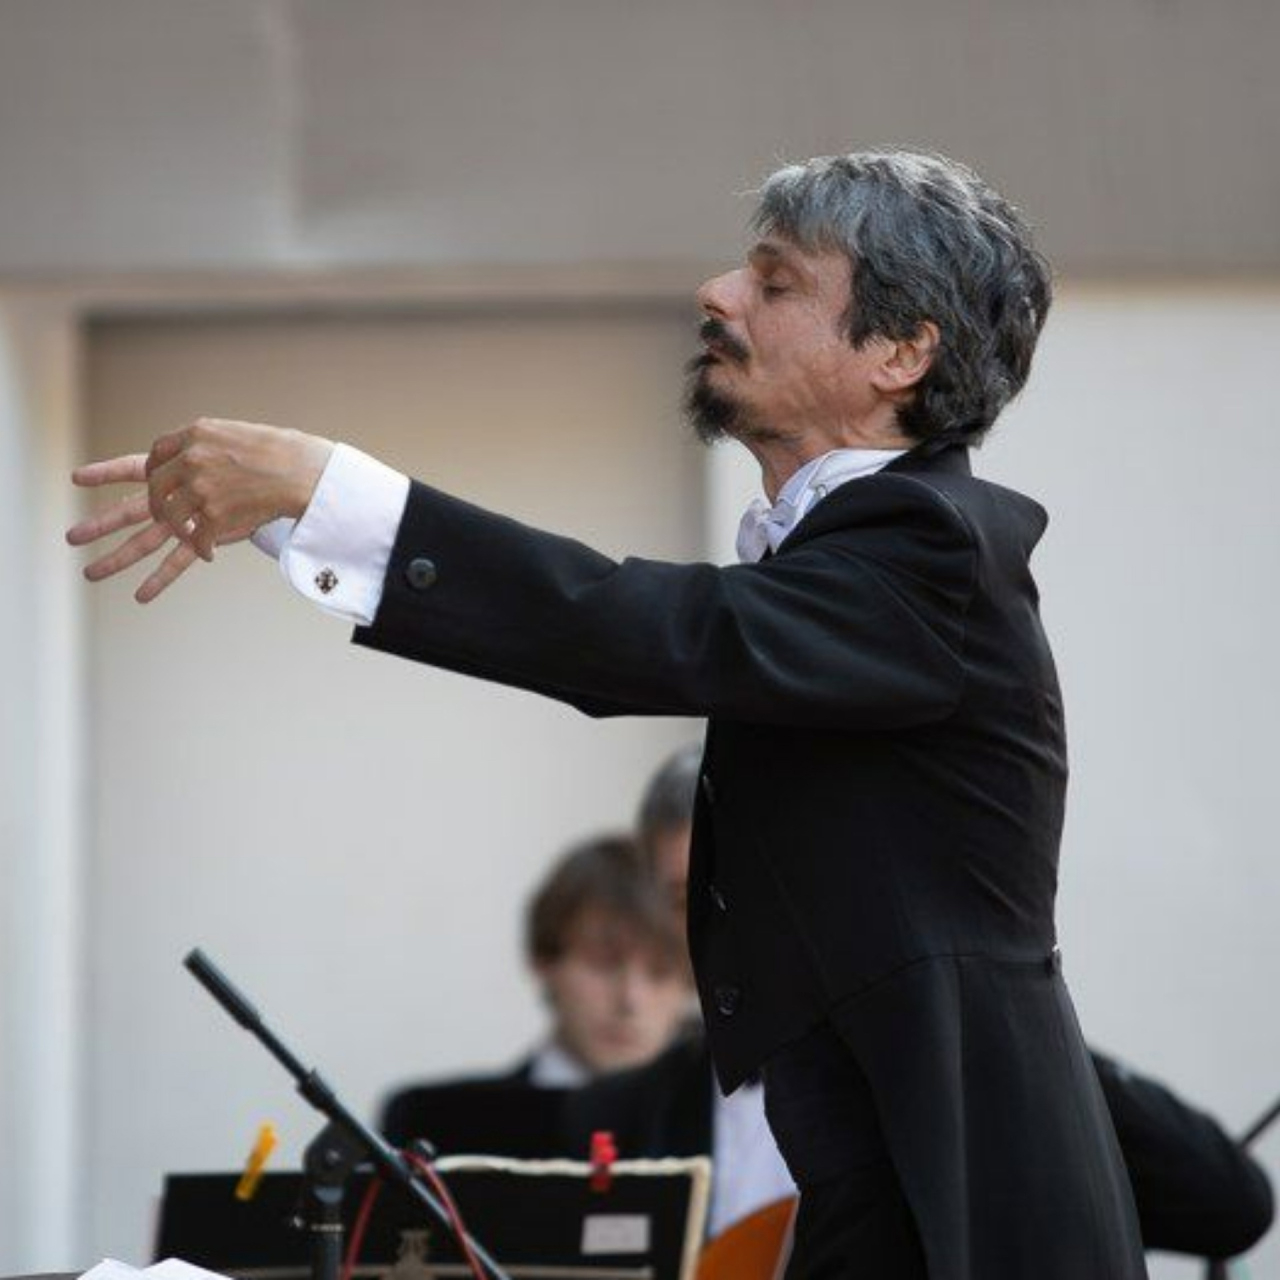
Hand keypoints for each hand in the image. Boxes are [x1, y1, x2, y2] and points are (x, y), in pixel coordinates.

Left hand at [67, 418, 333, 601]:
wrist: (296, 468)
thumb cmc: (268, 450)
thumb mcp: (225, 436)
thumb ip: (198, 450)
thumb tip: (182, 458)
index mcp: (184, 452)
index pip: (136, 465)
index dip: (107, 473)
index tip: (80, 480)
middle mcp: (183, 479)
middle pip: (132, 505)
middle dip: (100, 522)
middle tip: (71, 537)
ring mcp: (195, 506)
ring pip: (147, 538)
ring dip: (117, 559)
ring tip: (91, 573)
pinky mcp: (211, 529)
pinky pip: (183, 557)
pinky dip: (164, 577)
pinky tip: (142, 596)